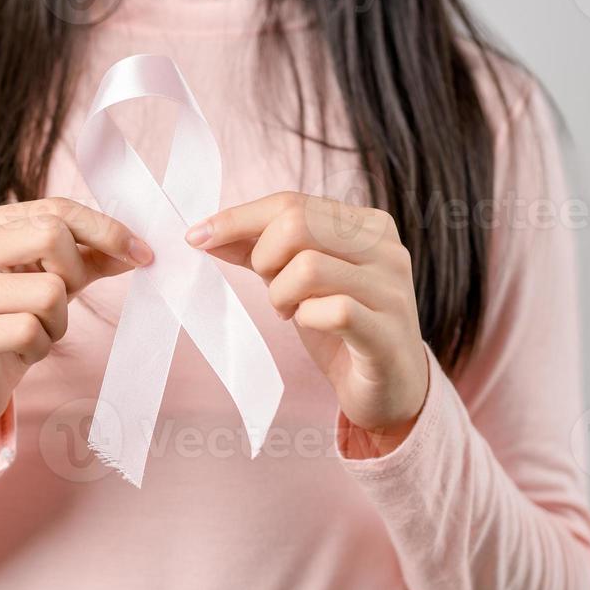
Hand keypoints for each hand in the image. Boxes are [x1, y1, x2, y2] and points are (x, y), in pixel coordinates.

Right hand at [0, 197, 152, 461]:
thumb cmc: (8, 323)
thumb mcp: (50, 281)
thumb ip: (89, 258)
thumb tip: (138, 249)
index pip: (54, 210)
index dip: (105, 230)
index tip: (142, 253)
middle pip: (51, 237)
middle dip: (74, 276)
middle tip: (58, 304)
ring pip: (47, 291)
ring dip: (56, 322)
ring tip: (31, 332)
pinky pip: (28, 331)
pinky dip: (38, 348)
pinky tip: (16, 352)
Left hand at [186, 192, 429, 456]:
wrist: (391, 388)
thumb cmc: (343, 327)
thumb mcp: (298, 280)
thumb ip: (259, 250)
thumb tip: (204, 233)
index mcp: (366, 224)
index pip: (291, 202)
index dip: (238, 218)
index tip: (197, 237)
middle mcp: (386, 248)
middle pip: (296, 224)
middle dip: (263, 258)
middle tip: (270, 288)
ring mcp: (392, 289)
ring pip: (308, 267)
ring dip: (281, 294)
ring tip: (290, 311)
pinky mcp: (387, 332)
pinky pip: (333, 310)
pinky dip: (306, 318)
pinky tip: (310, 325)